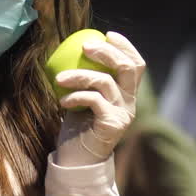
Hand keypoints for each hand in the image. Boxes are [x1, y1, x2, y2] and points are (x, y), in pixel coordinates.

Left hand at [55, 31, 143, 166]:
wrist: (76, 161)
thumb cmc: (76, 128)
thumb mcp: (83, 98)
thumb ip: (88, 79)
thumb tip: (75, 49)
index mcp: (127, 95)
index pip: (136, 65)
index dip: (125, 46)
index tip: (107, 34)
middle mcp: (129, 103)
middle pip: (128, 68)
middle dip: (107, 52)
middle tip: (85, 46)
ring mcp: (123, 114)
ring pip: (106, 82)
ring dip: (79, 75)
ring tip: (59, 79)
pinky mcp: (112, 125)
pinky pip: (94, 100)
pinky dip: (76, 96)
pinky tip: (62, 101)